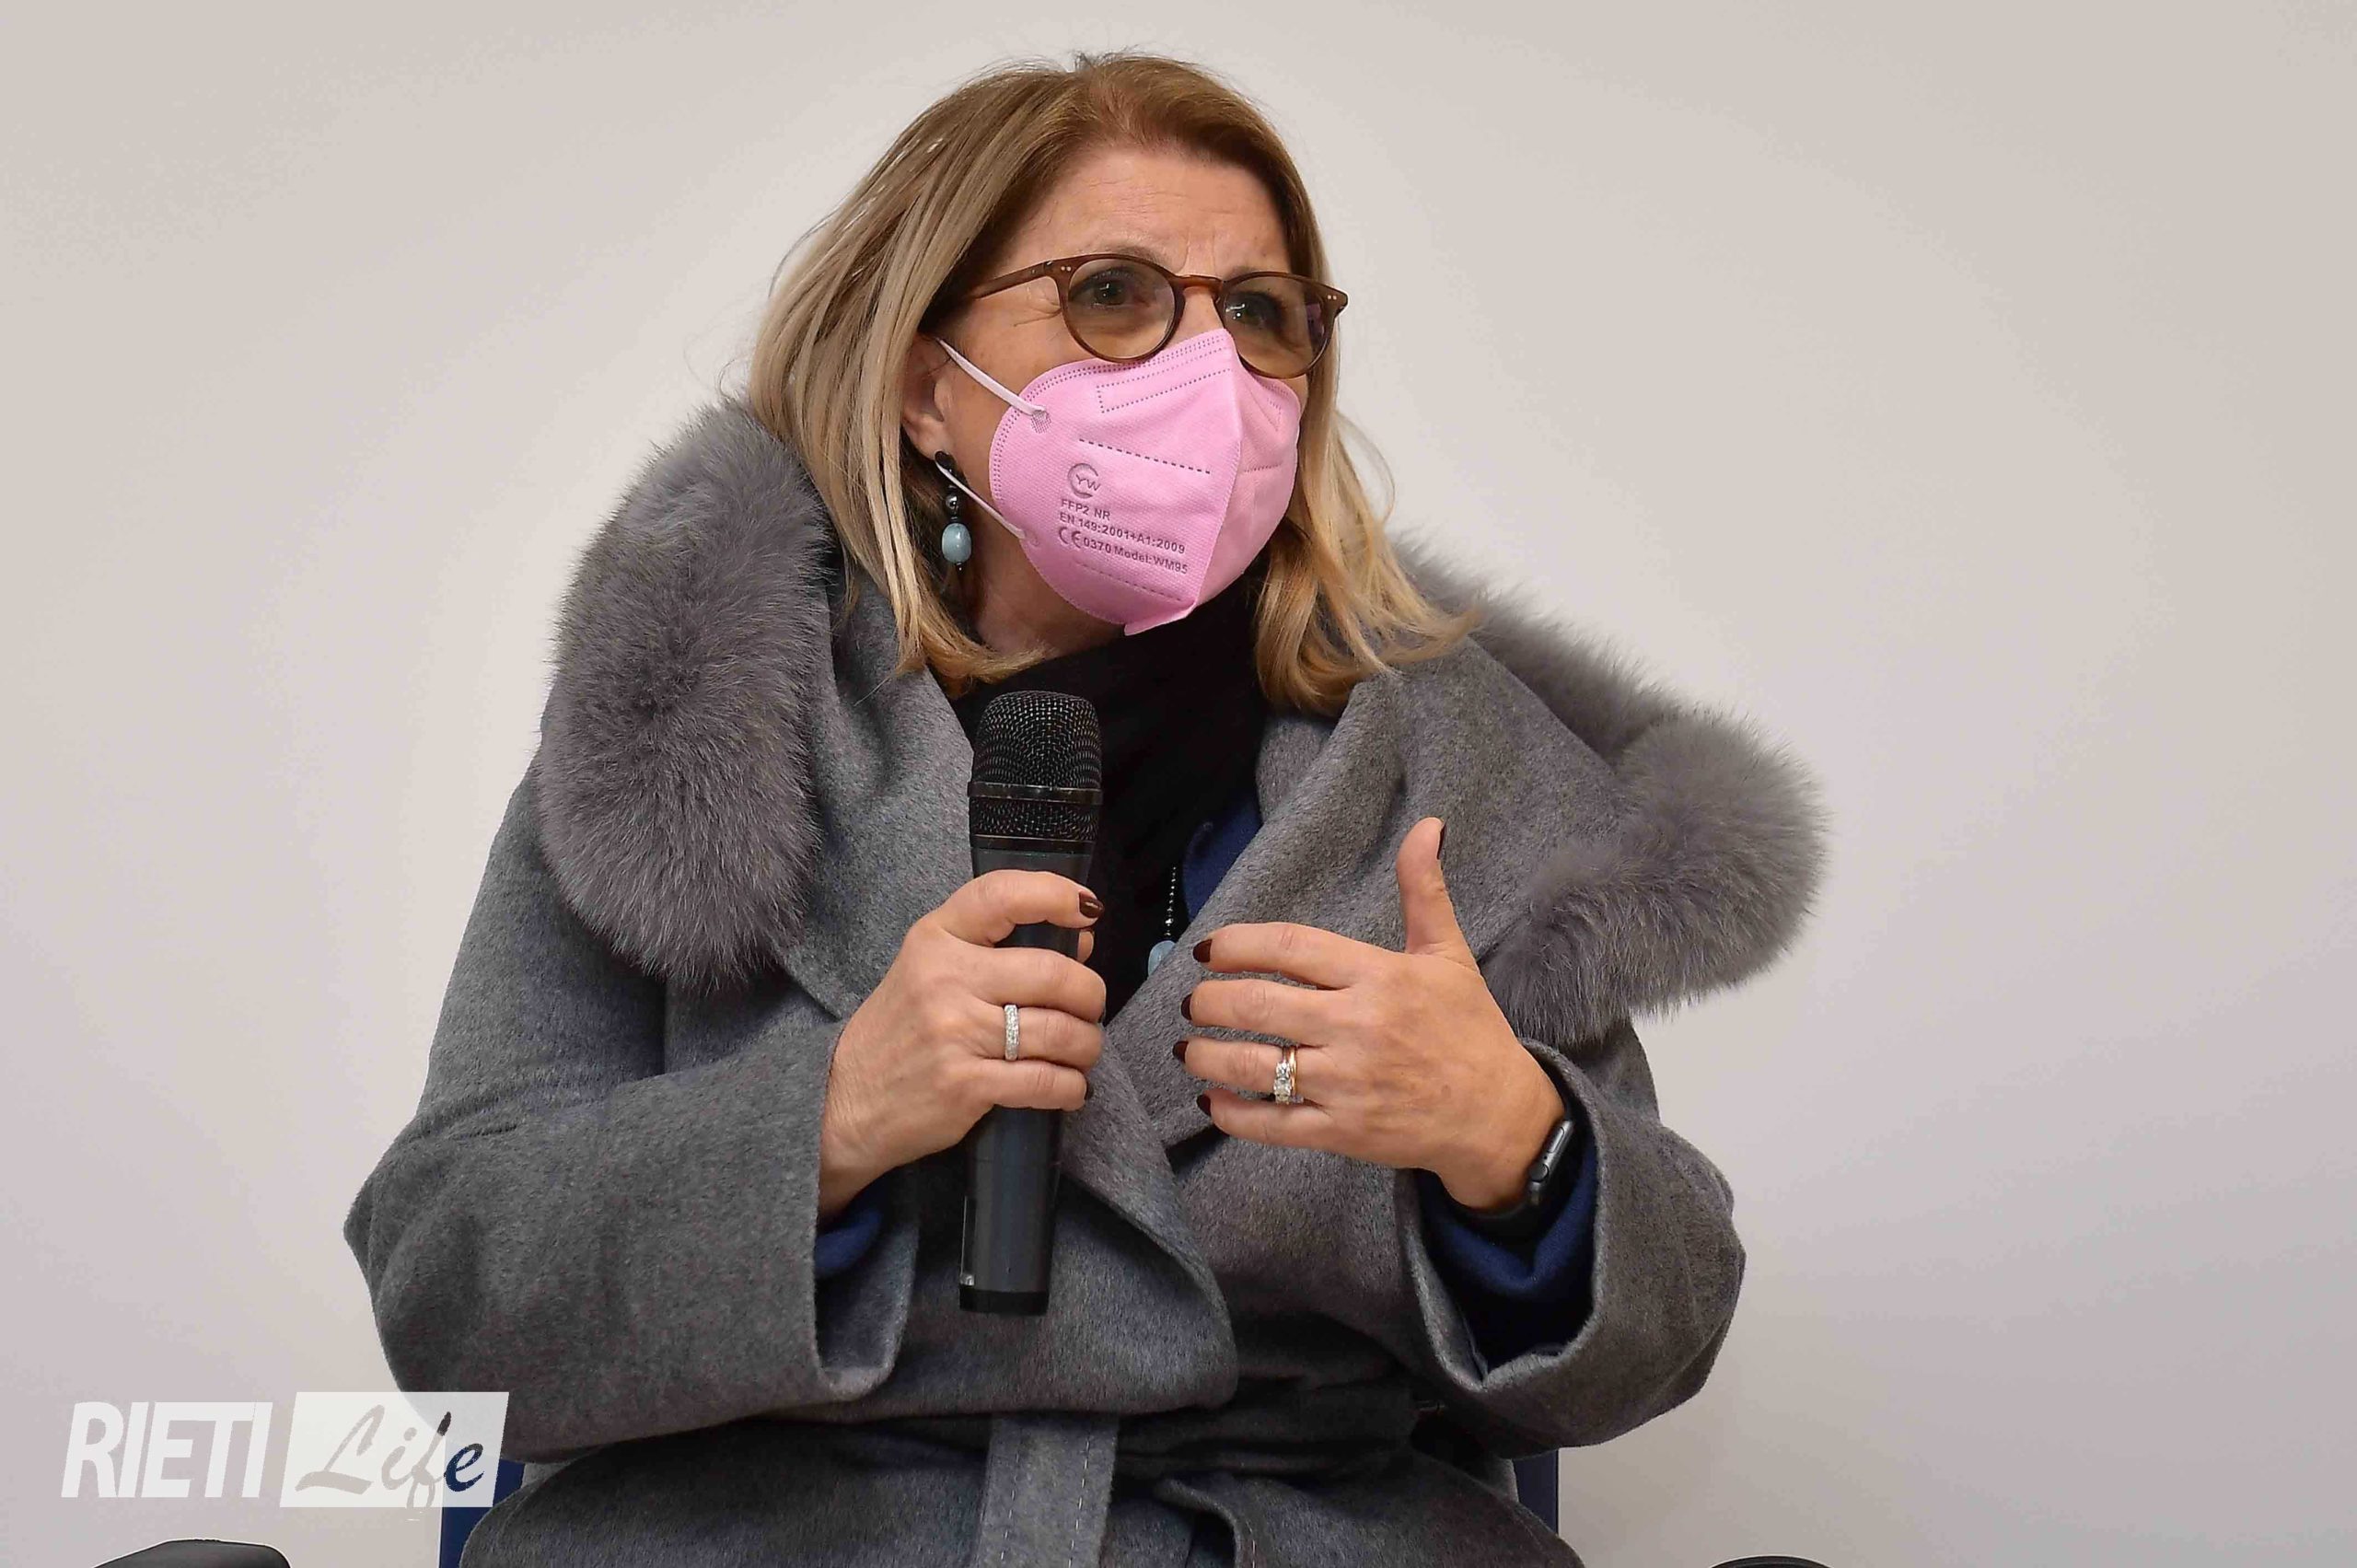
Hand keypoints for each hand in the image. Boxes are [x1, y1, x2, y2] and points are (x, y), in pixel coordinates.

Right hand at [819, 870, 1107, 1220]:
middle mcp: (945, 980)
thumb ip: (1000, 949)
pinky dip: (1071, 1087)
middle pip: (1053, 973)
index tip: (1088, 910)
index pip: (1002, 896)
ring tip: (1082, 1051)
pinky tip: (1069, 1087)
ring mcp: (955, 1034)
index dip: (1056, 894)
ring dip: (1087, 1045)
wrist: (846, 1101)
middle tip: (1090, 1008)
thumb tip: (1082, 939)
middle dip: (1090, 994)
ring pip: (1060, 1032)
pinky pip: (1045, 1082)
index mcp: (936, 939)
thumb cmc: (902, 1030)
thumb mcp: (933, 970)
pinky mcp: (965, 1085)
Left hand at [1177, 817, 1564, 1211]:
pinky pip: (1273, 1124)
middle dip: (1209, 1000)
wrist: (1500, 1115)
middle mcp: (1357, 1026)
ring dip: (1206, 1054)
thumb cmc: (1469, 1029)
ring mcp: (1346, 1083)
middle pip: (1258, 1004)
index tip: (1208, 950)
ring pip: (1255, 1065)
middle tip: (1193, 1000)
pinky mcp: (1342, 1131)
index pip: (1289, 947)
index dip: (1237, 944)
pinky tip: (1210, 1100)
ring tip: (1186, 1047)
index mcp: (1378, 976)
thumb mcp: (1449, 953)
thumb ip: (1424, 889)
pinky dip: (1232, 1113)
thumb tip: (1427, 825)